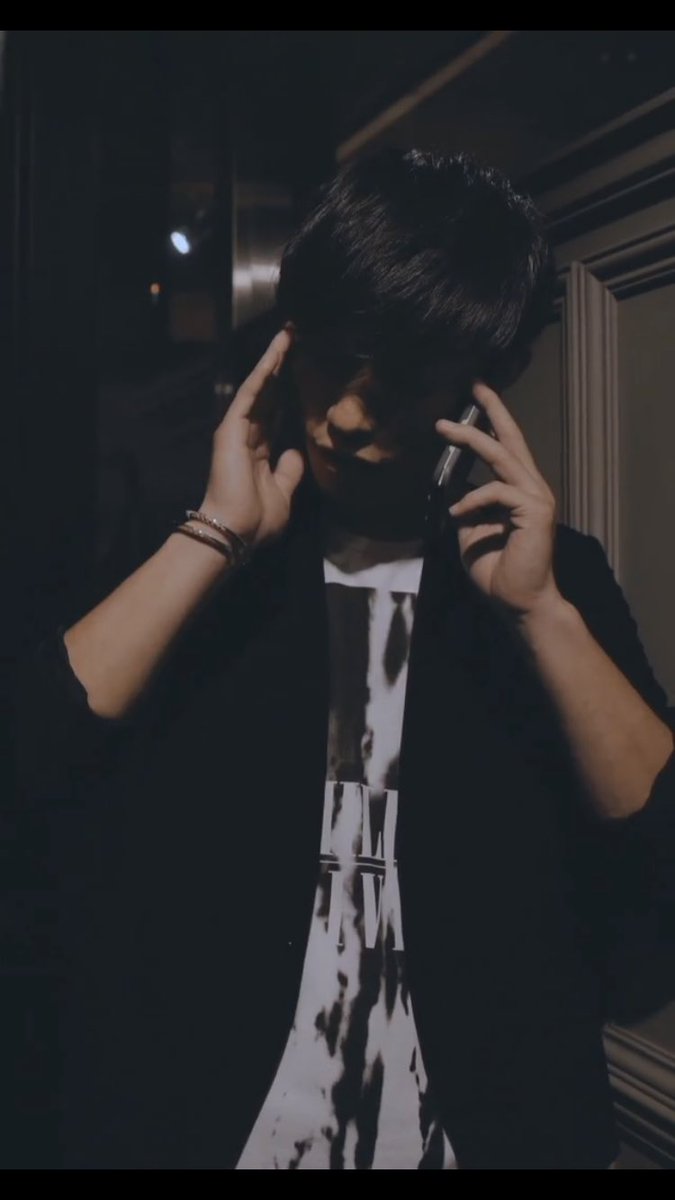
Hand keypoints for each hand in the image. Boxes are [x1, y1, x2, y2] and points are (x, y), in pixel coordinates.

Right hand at [200, 327, 304, 552]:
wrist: (235, 531)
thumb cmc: (256, 520)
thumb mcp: (283, 494)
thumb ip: (289, 472)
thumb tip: (295, 452)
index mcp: (259, 452)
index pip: (275, 412)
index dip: (287, 390)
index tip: (301, 369)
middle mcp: (248, 436)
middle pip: (268, 392)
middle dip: (281, 365)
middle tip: (295, 336)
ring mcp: (238, 430)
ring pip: (260, 387)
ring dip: (273, 360)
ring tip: (288, 333)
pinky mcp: (232, 427)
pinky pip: (251, 394)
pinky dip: (263, 372)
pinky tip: (275, 352)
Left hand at [434, 381, 562, 621]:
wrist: (518, 602)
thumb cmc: (496, 570)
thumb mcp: (470, 532)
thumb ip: (465, 507)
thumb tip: (449, 487)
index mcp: (518, 491)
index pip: (506, 447)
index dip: (492, 421)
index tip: (476, 396)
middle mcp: (531, 488)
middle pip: (511, 439)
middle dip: (492, 409)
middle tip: (474, 384)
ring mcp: (536, 497)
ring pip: (502, 455)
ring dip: (471, 438)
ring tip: (444, 428)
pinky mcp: (534, 510)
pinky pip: (497, 491)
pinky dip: (472, 499)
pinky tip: (457, 513)